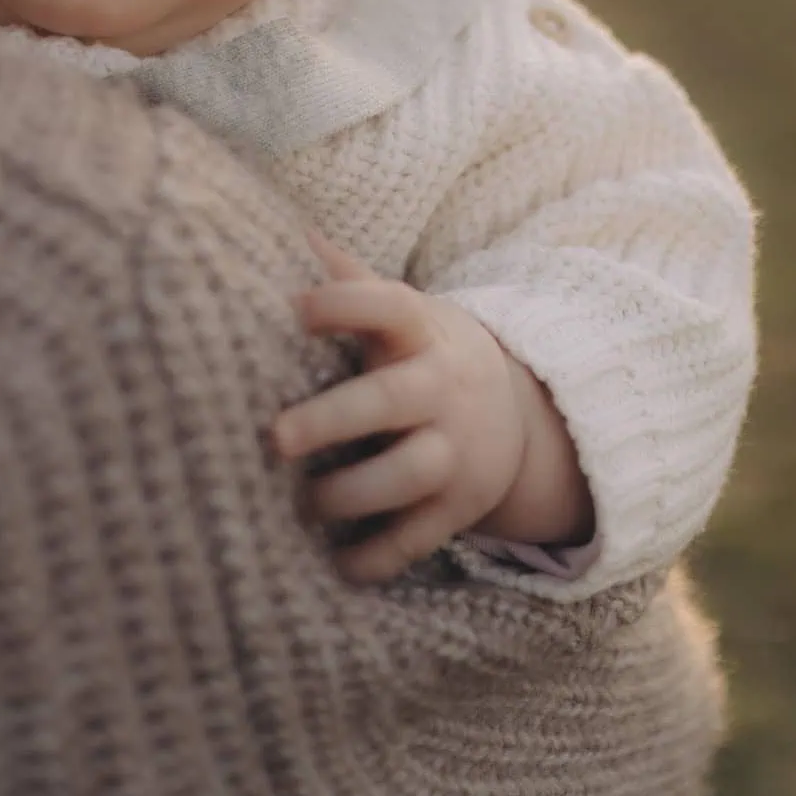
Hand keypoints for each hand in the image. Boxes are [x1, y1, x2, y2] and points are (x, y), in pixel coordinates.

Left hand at [272, 236, 532, 583]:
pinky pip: (418, 539)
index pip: (387, 306)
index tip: (294, 307)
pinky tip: (338, 565)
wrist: (520, 411)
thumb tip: (296, 230)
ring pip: (407, 476)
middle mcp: (440, 389)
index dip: (343, 304)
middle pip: (389, 402)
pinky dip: (378, 559)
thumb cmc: (422, 351)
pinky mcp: (460, 507)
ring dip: (348, 495)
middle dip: (333, 420)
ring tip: (303, 504)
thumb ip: (350, 279)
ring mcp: (456, 451)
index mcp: (419, 332)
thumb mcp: (401, 313)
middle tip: (275, 438)